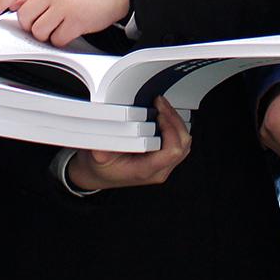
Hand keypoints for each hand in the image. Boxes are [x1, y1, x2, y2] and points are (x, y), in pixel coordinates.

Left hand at [0, 0, 129, 47]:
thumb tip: (14, 6)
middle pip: (24, 17)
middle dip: (32, 25)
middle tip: (46, 22)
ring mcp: (64, 5)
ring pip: (38, 31)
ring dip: (47, 34)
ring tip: (60, 24)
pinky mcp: (75, 20)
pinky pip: (56, 40)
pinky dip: (61, 40)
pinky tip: (71, 30)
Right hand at [67, 97, 191, 189]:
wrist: (98, 175)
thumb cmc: (100, 167)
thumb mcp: (95, 158)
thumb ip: (100, 151)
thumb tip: (102, 142)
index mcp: (145, 171)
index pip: (172, 152)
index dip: (170, 129)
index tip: (158, 114)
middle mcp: (158, 170)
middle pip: (183, 145)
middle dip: (174, 120)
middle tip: (160, 104)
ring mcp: (163, 166)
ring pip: (184, 143)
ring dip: (176, 122)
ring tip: (162, 107)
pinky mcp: (164, 159)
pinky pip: (180, 142)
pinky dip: (175, 126)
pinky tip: (164, 115)